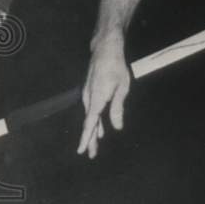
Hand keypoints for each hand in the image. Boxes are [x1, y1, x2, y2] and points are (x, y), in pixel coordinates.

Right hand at [77, 36, 130, 158]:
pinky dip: (94, 119)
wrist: (105, 49)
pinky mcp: (90, 90)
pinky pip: (91, 109)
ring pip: (90, 116)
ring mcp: (88, 94)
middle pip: (89, 123)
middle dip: (90, 139)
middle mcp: (89, 98)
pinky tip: (99, 126)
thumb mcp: (122, 88)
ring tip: (95, 144)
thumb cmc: (116, 67)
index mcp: (97, 99)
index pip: (90, 123)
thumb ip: (118, 108)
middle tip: (91, 154)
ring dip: (93, 130)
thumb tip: (117, 127)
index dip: (87, 138)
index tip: (82, 150)